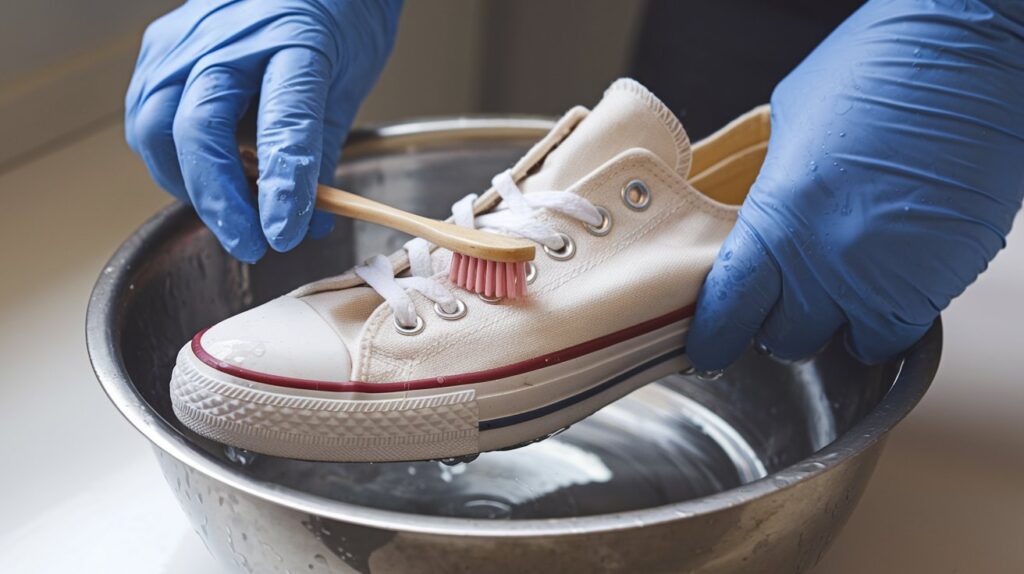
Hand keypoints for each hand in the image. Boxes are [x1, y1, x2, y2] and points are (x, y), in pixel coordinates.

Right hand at [125, 0, 401, 261]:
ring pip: (154, 126)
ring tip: (230, 212)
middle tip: (252, 242)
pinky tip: (206, 173)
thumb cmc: (335, 13)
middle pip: (193, 129)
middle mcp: (226, 37)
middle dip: (217, 199)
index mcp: (292, 40)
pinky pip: (146, 112)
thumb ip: (318, 153)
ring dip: (188, 182)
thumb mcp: (347, 84)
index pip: (281, 123)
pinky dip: (172, 155)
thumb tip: (302, 220)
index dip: (282, 186)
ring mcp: (185, 38)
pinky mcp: (162, 46)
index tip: (283, 233)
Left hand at [688, 0, 1023, 370]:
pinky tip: (884, 286)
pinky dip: (885, 321)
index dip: (712, 337)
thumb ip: (772, 186)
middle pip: (781, 336)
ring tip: (844, 283)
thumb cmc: (881, 65)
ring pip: (841, 341)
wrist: (974, 51)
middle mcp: (824, 260)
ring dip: (836, 321)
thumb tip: (759, 215)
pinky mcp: (935, 284)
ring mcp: (882, 278)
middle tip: (788, 292)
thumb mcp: (792, 123)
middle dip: (779, 319)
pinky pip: (895, 336)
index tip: (707, 347)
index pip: (726, 311)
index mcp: (777, 218)